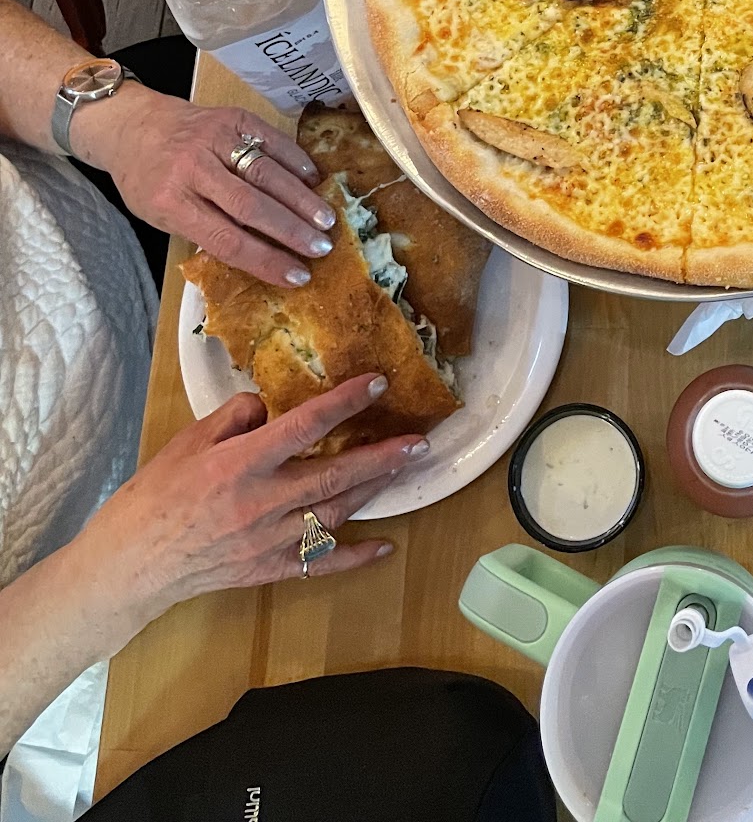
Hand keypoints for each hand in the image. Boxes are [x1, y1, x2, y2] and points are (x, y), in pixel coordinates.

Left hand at [71, 84, 334, 287]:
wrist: (131, 123)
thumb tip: (261, 250)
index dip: (265, 260)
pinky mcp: (231, 117)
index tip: (297, 275)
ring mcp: (214, 139)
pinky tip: (314, 179)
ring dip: (300, 199)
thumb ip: (205, 230)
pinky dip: (295, 160)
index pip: (226, 239)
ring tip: (326, 220)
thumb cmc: (146, 178)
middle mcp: (193, 169)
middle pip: (250, 206)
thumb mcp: (160, 214)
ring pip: (265, 172)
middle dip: (291, 231)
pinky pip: (270, 139)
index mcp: (171, 203)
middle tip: (322, 248)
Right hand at [86, 375, 422, 617]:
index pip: (304, 425)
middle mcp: (262, 503)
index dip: (345, 402)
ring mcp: (268, 541)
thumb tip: (274, 407)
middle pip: (334, 476)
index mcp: (241, 464)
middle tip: (419, 441)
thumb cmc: (156, 495)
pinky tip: (386, 547)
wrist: (131, 564)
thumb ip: (237, 417)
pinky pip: (320, 565)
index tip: (378, 384)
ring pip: (335, 514)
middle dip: (381, 458)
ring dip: (373, 491)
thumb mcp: (191, 439)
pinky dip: (355, 558)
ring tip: (405, 469)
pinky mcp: (268, 570)